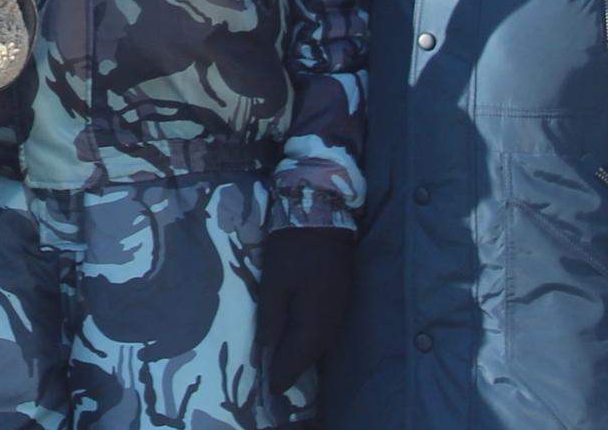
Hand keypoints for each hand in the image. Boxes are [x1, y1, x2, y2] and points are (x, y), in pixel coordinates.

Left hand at [254, 226, 354, 394]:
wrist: (323, 218)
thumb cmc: (292, 249)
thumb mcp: (274, 283)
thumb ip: (270, 319)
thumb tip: (265, 350)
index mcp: (313, 323)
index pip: (297, 360)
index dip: (282, 376)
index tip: (270, 389)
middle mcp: (331, 325)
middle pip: (310, 356)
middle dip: (293, 370)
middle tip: (276, 381)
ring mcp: (340, 313)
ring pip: (320, 346)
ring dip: (304, 357)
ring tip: (286, 365)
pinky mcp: (342, 300)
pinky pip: (326, 332)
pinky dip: (312, 342)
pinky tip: (302, 340)